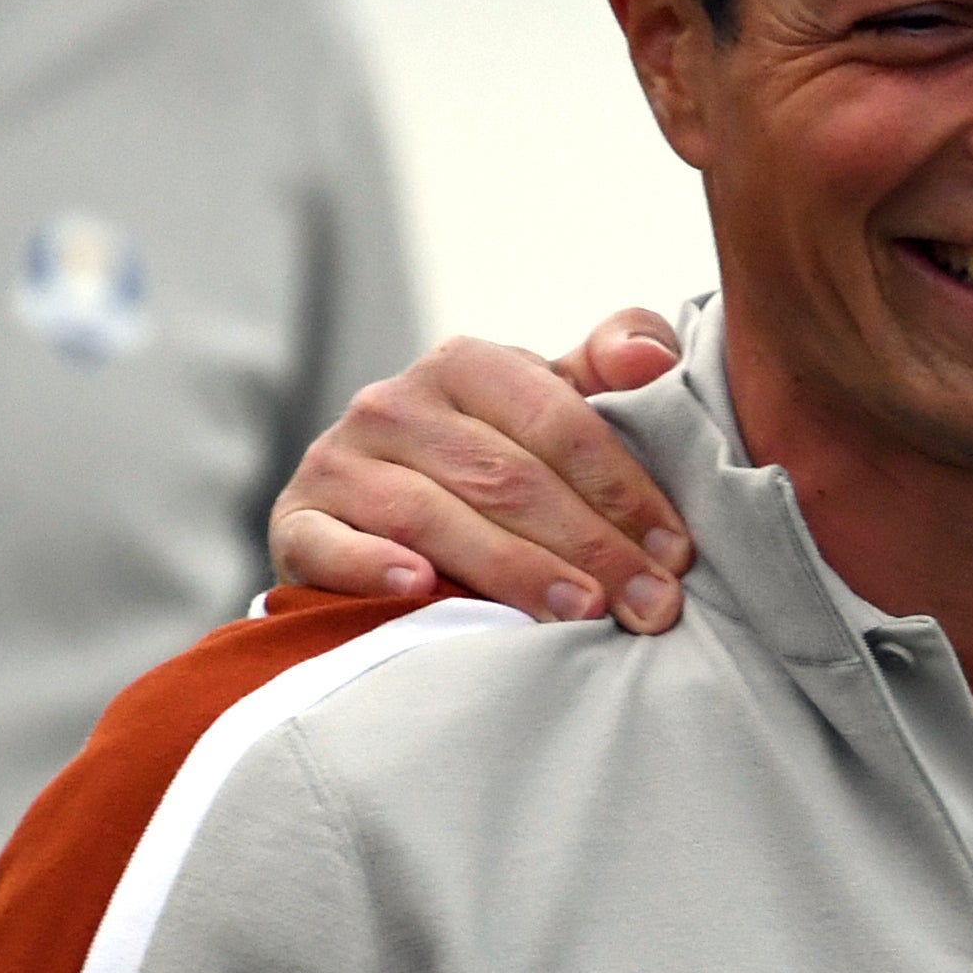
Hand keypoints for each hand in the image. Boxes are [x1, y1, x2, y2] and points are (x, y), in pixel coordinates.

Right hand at [269, 311, 699, 630]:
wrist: (370, 515)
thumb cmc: (489, 462)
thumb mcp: (549, 407)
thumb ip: (607, 370)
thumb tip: (654, 357)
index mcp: (465, 364)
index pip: (558, 420)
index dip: (623, 487)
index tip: (677, 551)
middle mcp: (393, 403)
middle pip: (505, 476)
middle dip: (589, 544)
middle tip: (649, 605)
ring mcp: (337, 461)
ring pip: (433, 515)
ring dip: (512, 569)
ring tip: (579, 614)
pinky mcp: (296, 521)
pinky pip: (331, 545)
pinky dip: (373, 565)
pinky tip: (421, 588)